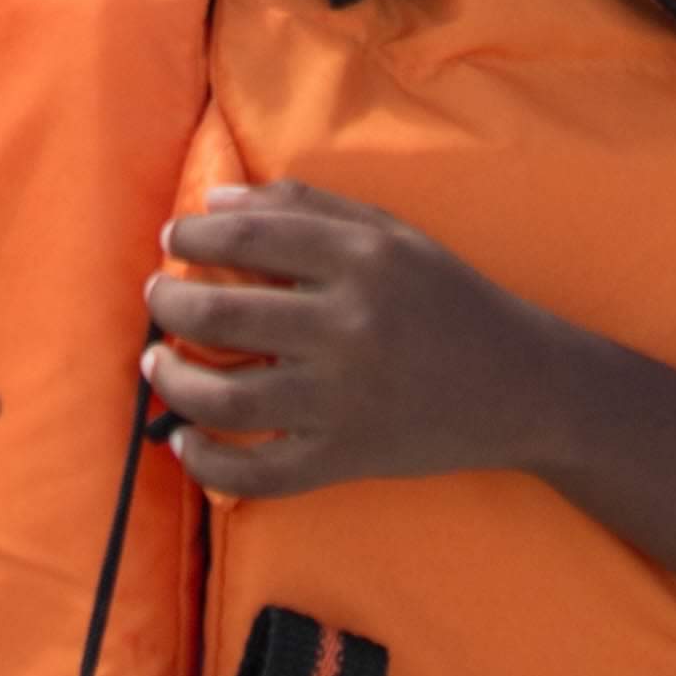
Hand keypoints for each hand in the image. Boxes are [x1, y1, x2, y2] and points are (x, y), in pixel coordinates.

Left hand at [141, 182, 573, 497]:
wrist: (518, 384)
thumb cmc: (447, 298)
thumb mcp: (390, 233)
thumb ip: (305, 207)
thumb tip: (214, 201)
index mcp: (361, 258)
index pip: (247, 237)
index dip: (192, 236)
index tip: (173, 239)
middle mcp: (349, 325)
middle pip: (221, 314)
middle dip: (169, 304)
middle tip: (156, 298)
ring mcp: (344, 398)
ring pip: (224, 396)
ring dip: (172, 380)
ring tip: (156, 364)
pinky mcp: (346, 457)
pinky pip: (258, 473)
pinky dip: (208, 463)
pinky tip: (185, 444)